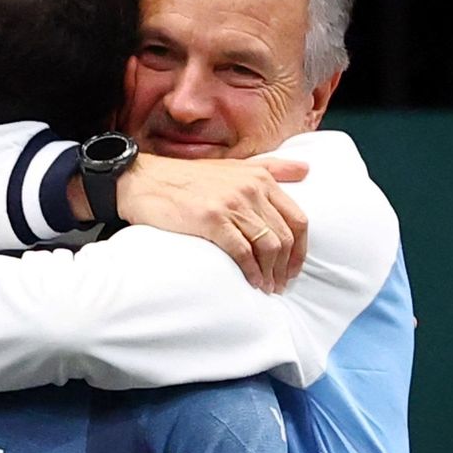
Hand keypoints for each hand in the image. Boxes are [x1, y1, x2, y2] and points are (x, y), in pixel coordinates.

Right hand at [114, 153, 308, 292]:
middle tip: (280, 285)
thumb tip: (306, 169)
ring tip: (266, 287)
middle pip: (285, 237)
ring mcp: (232, 204)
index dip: (300, 250)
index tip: (293, 268)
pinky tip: (251, 282)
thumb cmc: (189, 178)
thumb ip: (272, 168)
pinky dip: (251, 272)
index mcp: (261, 178)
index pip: (298, 219)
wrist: (146, 180)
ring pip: (268, 246)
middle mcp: (251, 189)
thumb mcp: (235, 166)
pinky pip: (243, 252)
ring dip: (270, 273)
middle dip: (286, 267)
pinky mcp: (212, 220)